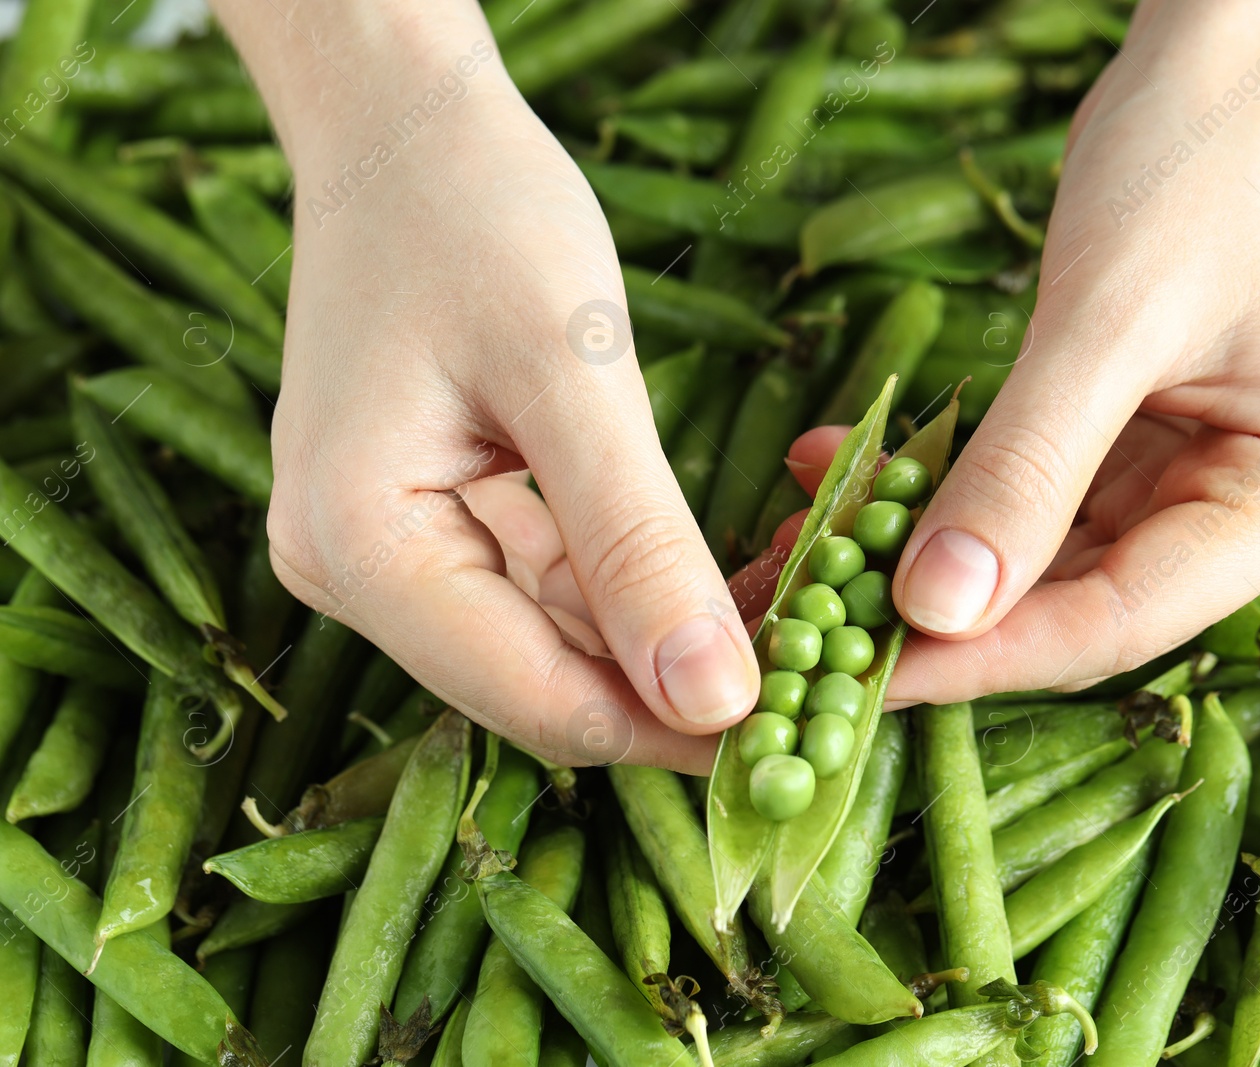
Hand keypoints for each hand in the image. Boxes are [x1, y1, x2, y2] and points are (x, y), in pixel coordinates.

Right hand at [237, 10, 756, 772]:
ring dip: (668, 645)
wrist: (408, 134)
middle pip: (541, 684)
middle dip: (677, 689)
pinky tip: (723, 583)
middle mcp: (351, 574)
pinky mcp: (430, 528)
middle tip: (815, 678)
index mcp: (359, 546)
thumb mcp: (574, 375)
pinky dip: (636, 595)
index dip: (670, 729)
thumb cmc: (480, 218)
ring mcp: (386, 556)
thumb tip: (716, 703)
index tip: (797, 730)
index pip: (535, 697)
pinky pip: (546, 593)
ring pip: (553, 647)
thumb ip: (638, 545)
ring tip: (791, 627)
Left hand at [741, 0, 1259, 702]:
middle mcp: (1251, 502)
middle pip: (1078, 599)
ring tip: (806, 548)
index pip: (1127, 617)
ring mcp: (1193, 470)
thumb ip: (1022, 470)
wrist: (1230, 56)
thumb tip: (934, 613)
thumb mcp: (1106, 321)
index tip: (872, 677)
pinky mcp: (1134, 436)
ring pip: (1038, 554)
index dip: (992, 656)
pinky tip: (844, 474)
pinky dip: (936, 485)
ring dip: (919, 551)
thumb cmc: (1199, 163)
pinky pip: (1023, 489)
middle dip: (942, 613)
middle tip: (816, 628)